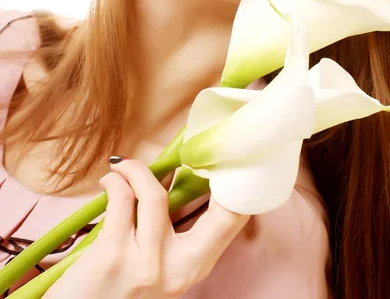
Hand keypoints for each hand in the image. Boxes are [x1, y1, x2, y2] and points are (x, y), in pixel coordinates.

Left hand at [43, 159, 249, 298]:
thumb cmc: (115, 286)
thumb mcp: (155, 262)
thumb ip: (168, 225)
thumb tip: (170, 170)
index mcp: (193, 266)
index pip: (231, 220)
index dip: (236, 183)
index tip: (221, 155)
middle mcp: (179, 270)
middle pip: (220, 212)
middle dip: (213, 170)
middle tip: (192, 149)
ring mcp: (147, 264)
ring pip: (153, 194)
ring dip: (136, 169)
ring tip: (123, 166)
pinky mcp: (113, 255)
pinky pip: (121, 198)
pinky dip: (115, 180)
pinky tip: (109, 180)